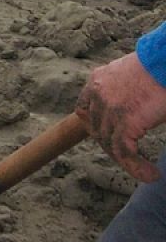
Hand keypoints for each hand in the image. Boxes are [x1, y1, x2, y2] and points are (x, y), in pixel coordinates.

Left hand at [76, 52, 165, 181]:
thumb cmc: (160, 66)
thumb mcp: (134, 75)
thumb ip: (126, 90)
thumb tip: (135, 104)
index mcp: (99, 79)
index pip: (84, 108)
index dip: (93, 125)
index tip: (107, 136)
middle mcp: (98, 93)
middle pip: (97, 129)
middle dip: (113, 144)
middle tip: (131, 156)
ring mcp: (109, 108)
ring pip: (110, 143)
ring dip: (127, 161)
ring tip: (146, 172)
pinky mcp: (125, 121)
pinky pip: (124, 152)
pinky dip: (136, 167)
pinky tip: (150, 174)